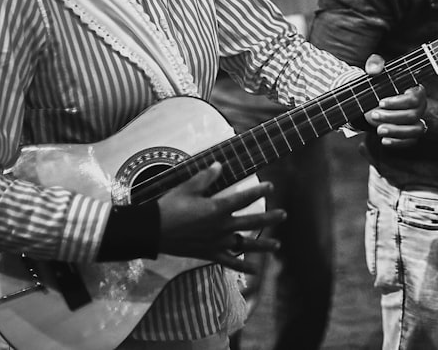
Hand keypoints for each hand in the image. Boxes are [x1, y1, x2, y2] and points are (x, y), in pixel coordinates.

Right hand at [157, 164, 284, 270]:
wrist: (153, 231)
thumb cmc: (169, 207)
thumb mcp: (187, 187)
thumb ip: (205, 177)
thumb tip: (219, 165)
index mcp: (217, 208)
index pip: (244, 198)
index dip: (259, 191)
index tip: (271, 186)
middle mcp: (221, 226)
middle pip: (251, 222)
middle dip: (269, 218)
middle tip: (284, 215)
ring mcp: (216, 242)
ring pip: (244, 244)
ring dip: (262, 245)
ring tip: (277, 246)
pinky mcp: (209, 253)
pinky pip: (228, 261)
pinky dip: (241, 266)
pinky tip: (254, 271)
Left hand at [364, 53, 427, 147]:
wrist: (374, 99)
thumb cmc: (379, 82)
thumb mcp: (376, 71)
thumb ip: (375, 65)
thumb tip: (374, 69)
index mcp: (415, 90)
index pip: (415, 98)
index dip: (398, 102)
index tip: (381, 102)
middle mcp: (420, 106)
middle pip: (413, 115)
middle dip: (392, 117)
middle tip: (374, 115)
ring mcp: (417, 121)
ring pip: (416, 130)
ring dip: (397, 132)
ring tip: (379, 130)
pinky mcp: (411, 134)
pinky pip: (411, 141)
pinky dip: (398, 143)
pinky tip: (384, 141)